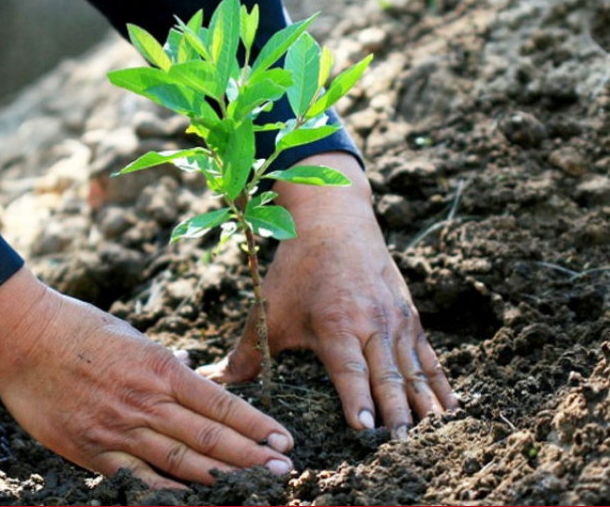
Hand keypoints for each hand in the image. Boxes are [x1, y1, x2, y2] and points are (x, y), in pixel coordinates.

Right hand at [0, 268, 293, 488]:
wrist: (21, 336)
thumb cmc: (79, 327)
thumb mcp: (132, 335)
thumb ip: (164, 363)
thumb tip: (191, 373)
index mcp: (160, 368)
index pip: (220, 403)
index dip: (255, 425)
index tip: (283, 439)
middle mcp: (146, 401)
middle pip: (210, 436)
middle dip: (252, 456)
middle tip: (285, 471)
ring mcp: (118, 428)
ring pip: (181, 461)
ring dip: (222, 476)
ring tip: (254, 486)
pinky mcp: (90, 449)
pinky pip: (136, 477)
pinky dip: (167, 490)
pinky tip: (193, 499)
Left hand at [198, 153, 457, 438]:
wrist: (335, 220)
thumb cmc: (298, 269)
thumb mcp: (270, 308)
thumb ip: (247, 351)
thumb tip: (214, 380)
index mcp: (335, 324)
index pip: (349, 370)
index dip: (358, 399)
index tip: (367, 429)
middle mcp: (371, 323)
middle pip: (388, 374)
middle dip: (397, 411)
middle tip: (405, 444)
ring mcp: (395, 319)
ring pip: (413, 368)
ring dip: (425, 402)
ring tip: (435, 435)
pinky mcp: (409, 315)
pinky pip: (428, 354)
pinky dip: (440, 381)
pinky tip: (451, 406)